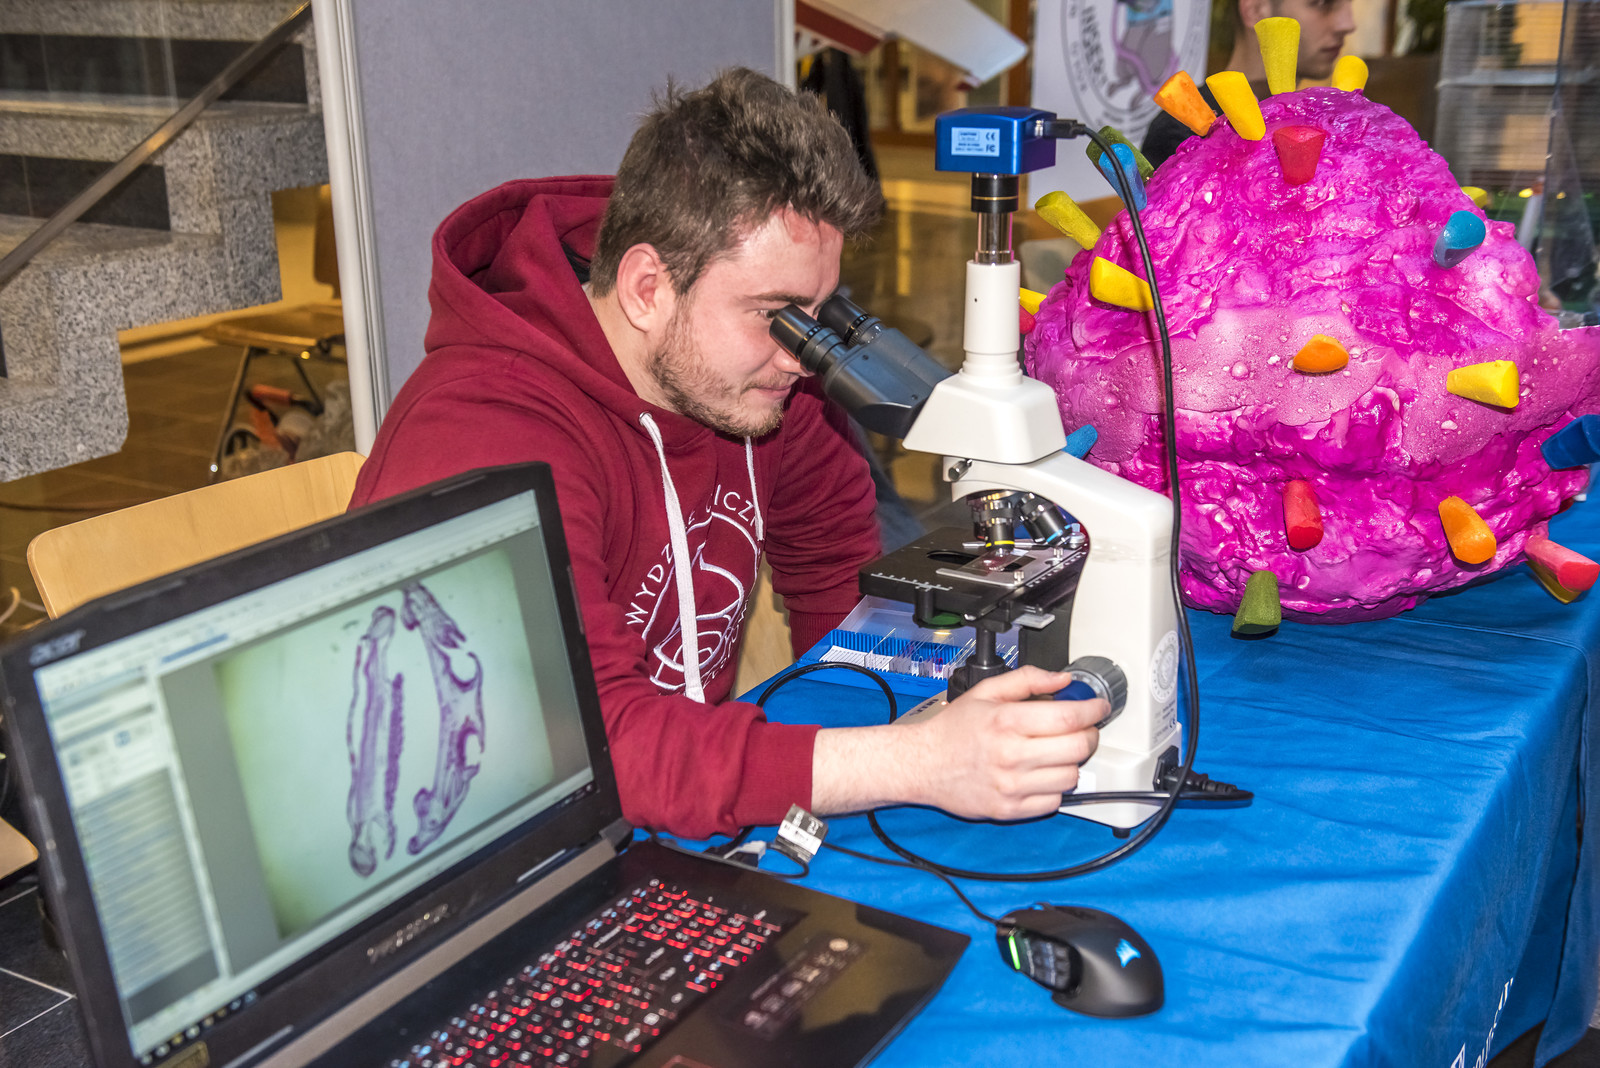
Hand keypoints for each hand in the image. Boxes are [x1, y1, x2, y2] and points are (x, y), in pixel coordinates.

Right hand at [907, 666, 1103, 820]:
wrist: (923, 765)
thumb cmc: (953, 730)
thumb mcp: (986, 692)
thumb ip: (1027, 680)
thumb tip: (1062, 680)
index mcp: (1006, 721)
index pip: (1068, 717)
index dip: (1092, 710)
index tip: (1098, 707)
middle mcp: (1011, 755)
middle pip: (1077, 748)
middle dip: (1088, 735)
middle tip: (1082, 729)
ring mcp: (1011, 786)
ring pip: (1071, 777)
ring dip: (1072, 762)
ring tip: (1057, 752)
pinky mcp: (1010, 809)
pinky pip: (1054, 801)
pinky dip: (1055, 787)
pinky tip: (1041, 773)